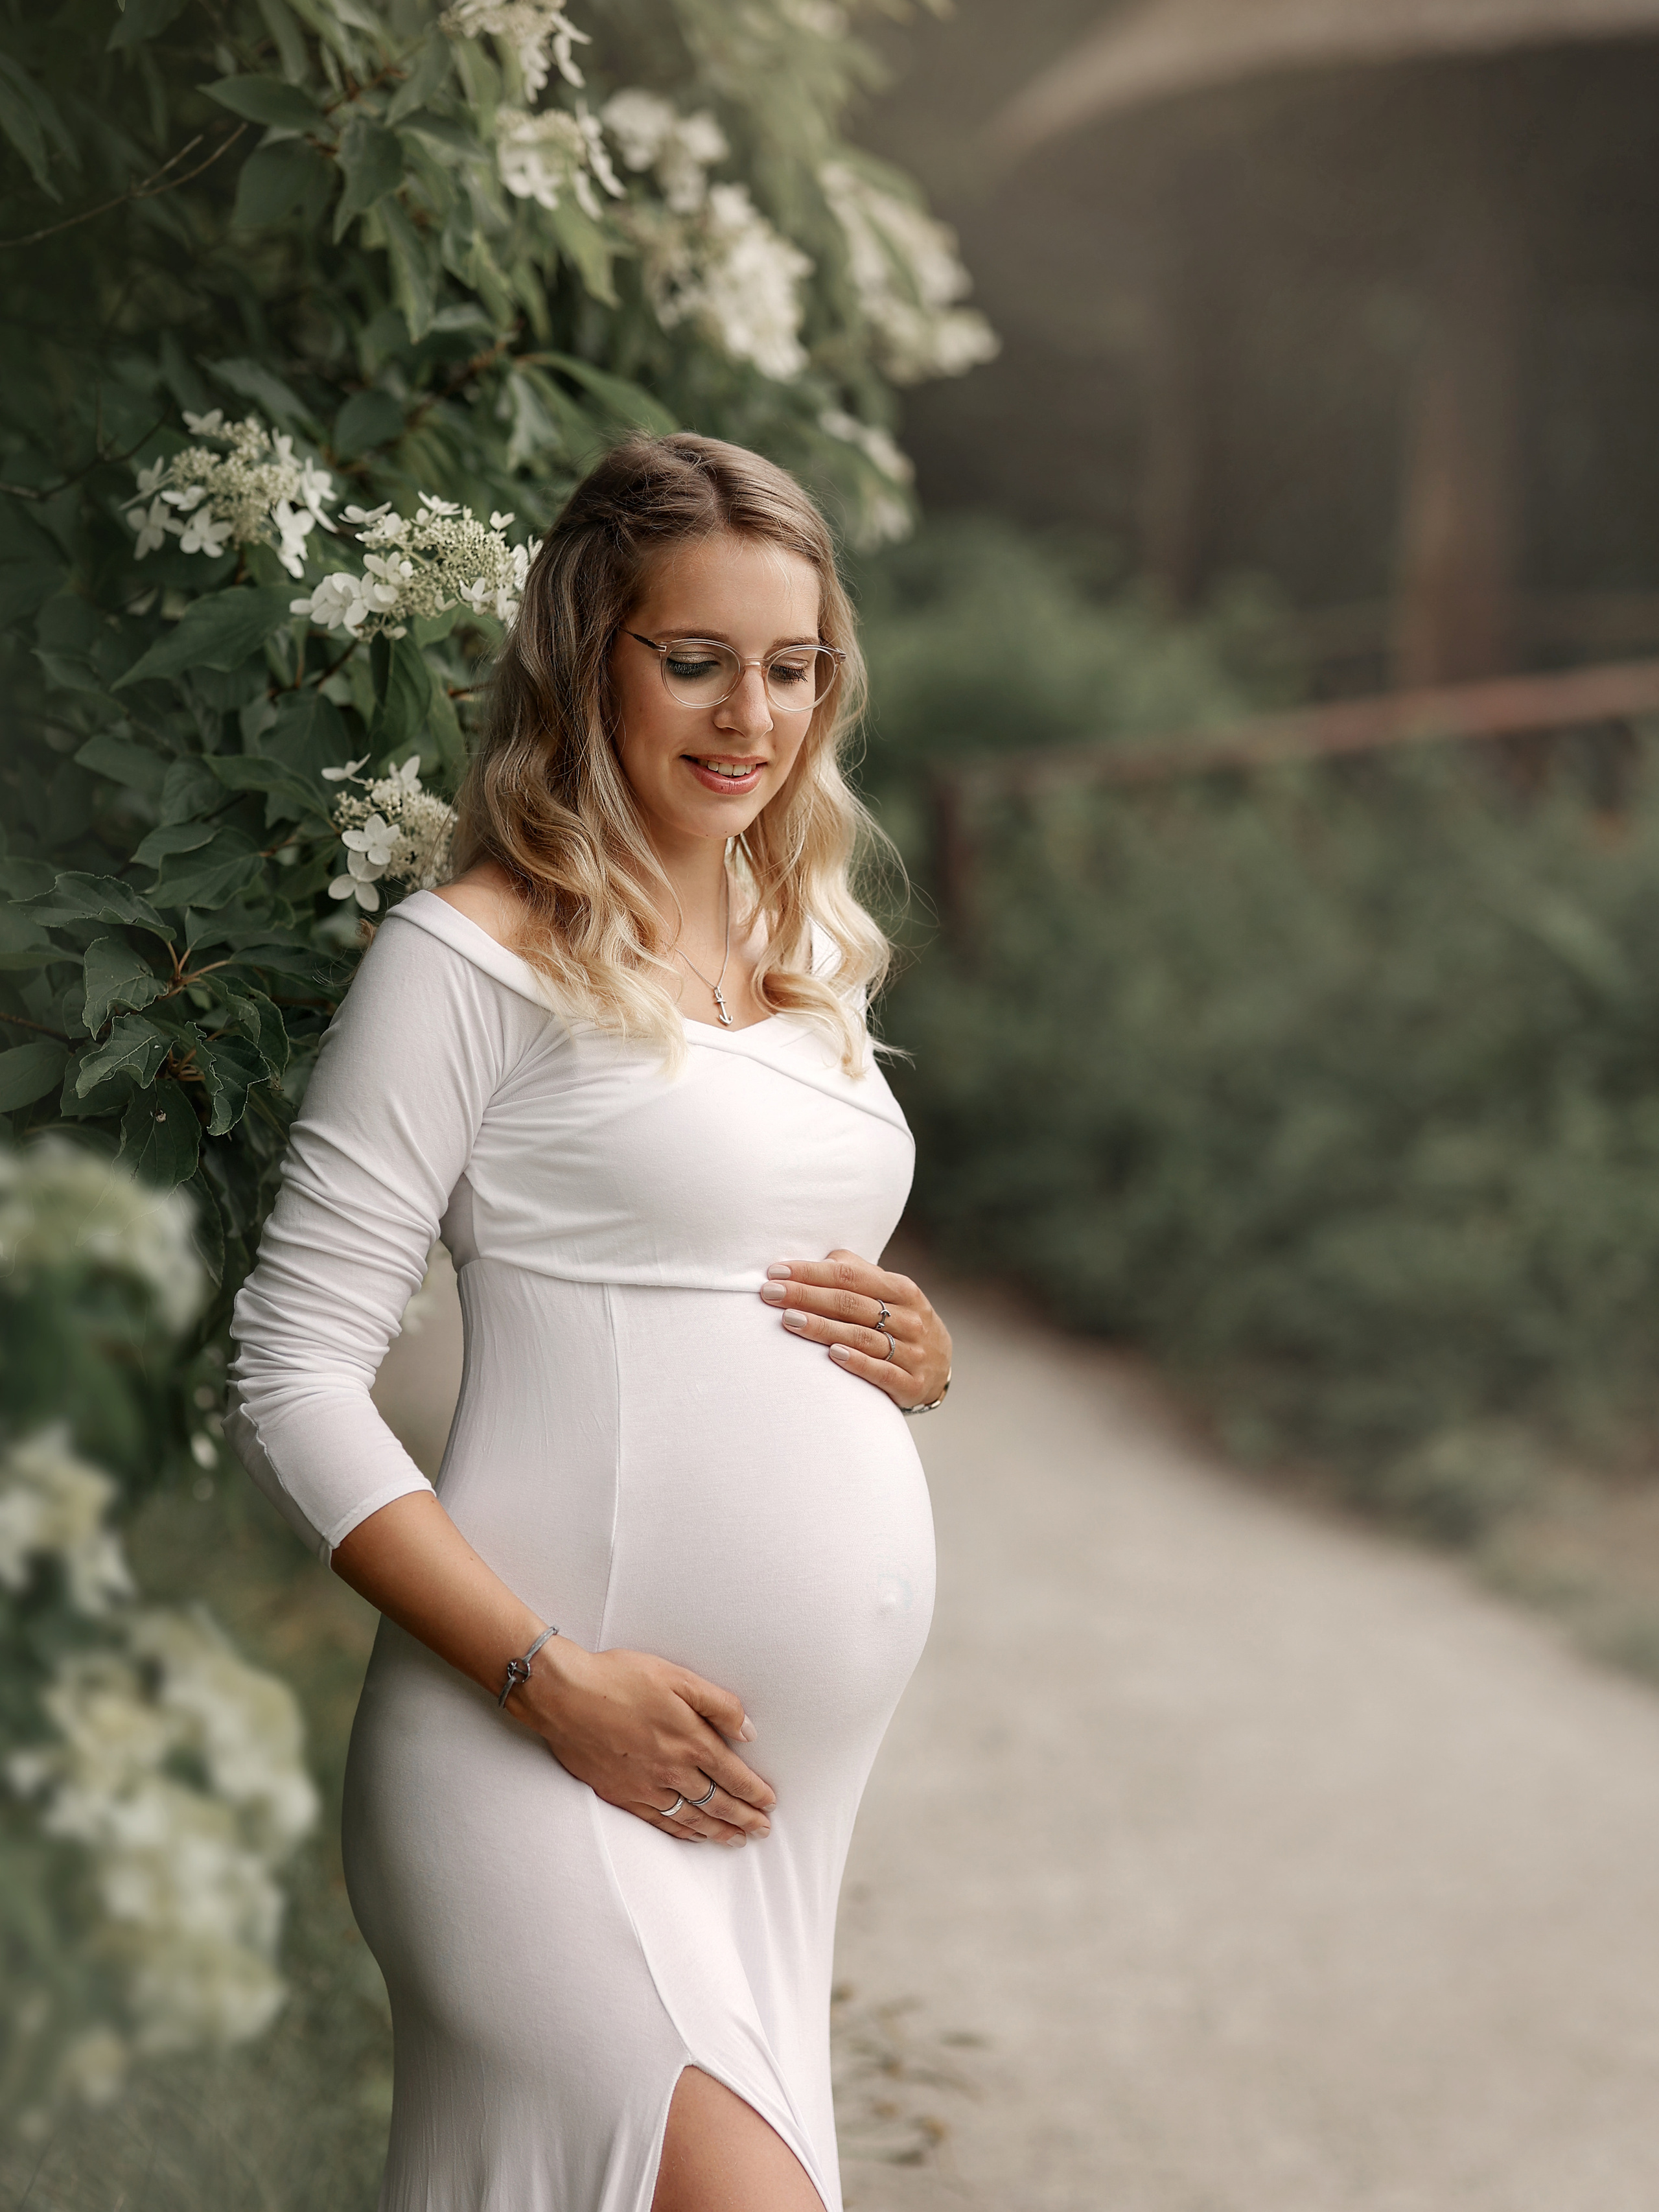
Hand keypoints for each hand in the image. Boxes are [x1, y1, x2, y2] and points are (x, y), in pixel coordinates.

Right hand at [512, 1638, 776, 1846]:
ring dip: (718, 1830)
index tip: (770, 1803)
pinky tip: (693, 1835)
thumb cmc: (620, 1679)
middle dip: (744, 1818)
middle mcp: (671, 1770)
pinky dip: (682, 1832)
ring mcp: (645, 1787)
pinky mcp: (621, 1794)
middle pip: (717, 1802)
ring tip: (736, 1839)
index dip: (755, 1791)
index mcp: (689, 1740)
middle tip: (763, 1830)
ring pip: (691, 1817)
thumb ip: (718, 1704)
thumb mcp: (677, 1677)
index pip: (733, 1774)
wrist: (564, 1696)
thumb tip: (748, 1732)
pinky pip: (660, 1822)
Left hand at [760, 1248, 951, 1408]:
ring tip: (789, 1320)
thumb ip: (859, 1274)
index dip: (812, 1272)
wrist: (939, 1369)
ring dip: (823, 1328)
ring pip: (863, 1337)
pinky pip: (882, 1372)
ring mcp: (913, 1351)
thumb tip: (824, 1258)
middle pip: (851, 1304)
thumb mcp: (891, 1294)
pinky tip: (832, 1355)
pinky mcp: (911, 1383)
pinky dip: (858, 1363)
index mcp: (902, 1290)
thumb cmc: (901, 1322)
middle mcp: (910, 1318)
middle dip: (807, 1296)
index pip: (851, 1276)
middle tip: (770, 1293)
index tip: (776, 1271)